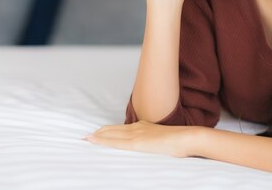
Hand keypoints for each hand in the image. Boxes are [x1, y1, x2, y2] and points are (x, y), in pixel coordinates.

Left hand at [82, 120, 197, 157]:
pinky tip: (94, 140)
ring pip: (111, 134)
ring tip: (86, 138)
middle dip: (98, 133)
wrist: (187, 138)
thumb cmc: (179, 141)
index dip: (108, 131)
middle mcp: (138, 127)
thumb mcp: (164, 139)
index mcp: (144, 126)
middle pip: (113, 129)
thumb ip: (155, 141)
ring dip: (97, 136)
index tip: (97, 134)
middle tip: (85, 136)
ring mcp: (137, 133)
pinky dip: (103, 140)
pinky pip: (115, 142)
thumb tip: (152, 145)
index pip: (121, 128)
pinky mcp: (137, 142)